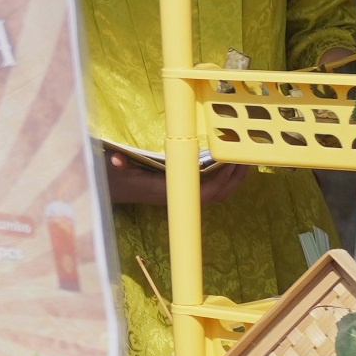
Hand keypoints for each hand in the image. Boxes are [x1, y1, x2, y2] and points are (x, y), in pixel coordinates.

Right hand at [102, 147, 246, 206]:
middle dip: (234, 178)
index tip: (230, 161)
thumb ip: (117, 164)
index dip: (220, 180)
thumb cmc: (112, 178)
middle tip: (247, 157)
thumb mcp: (113, 169)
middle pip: (216, 194)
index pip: (201, 192)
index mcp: (167, 192)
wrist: (109, 190)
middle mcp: (177, 198)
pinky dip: (224, 179)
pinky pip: (210, 189)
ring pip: (216, 194)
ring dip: (232, 179)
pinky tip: (228, 164)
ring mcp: (181, 196)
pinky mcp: (181, 192)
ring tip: (244, 159)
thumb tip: (115, 160)